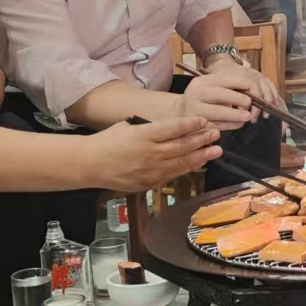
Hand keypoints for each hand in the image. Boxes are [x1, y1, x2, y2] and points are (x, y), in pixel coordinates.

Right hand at [91, 116, 222, 190]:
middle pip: (182, 146)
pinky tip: (198, 162)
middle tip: (216, 134)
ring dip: (201, 155)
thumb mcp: (128, 127)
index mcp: (143, 135)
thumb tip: (173, 128)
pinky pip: (173, 175)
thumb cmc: (108, 142)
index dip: (191, 125)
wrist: (90, 164)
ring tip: (215, 150)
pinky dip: (187, 167)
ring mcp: (151, 170)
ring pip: (182, 162)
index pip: (173, 128)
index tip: (204, 121)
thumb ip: (150, 129)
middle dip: (202, 139)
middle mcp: (150, 153)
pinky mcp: (150, 183)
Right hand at [178, 75, 260, 129]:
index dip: (239, 82)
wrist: (179, 113)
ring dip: (235, 114)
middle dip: (238, 99)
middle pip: (220, 95)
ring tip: (248, 116)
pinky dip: (229, 125)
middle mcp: (195, 94)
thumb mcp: (209, 88)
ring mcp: (194, 110)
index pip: (223, 80)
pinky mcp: (195, 125)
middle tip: (250, 104)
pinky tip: (239, 124)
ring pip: (218, 111)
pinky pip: (215, 125)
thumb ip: (226, 87)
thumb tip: (250, 90)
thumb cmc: (201, 99)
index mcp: (201, 82)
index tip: (251, 87)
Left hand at [199, 56, 280, 110]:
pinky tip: (276, 105)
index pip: (254, 93)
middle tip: (260, 118)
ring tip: (268, 115)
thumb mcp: (221, 88)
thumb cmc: (220, 78)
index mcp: (243, 78)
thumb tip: (242, 112)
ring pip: (269, 89)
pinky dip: (274, 96)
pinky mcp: (263, 76)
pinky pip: (272, 86)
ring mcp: (259, 75)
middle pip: (263, 93)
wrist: (223, 63)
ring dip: (271, 103)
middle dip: (263, 108)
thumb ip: (231, 99)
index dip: (255, 107)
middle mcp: (254, 75)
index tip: (253, 118)